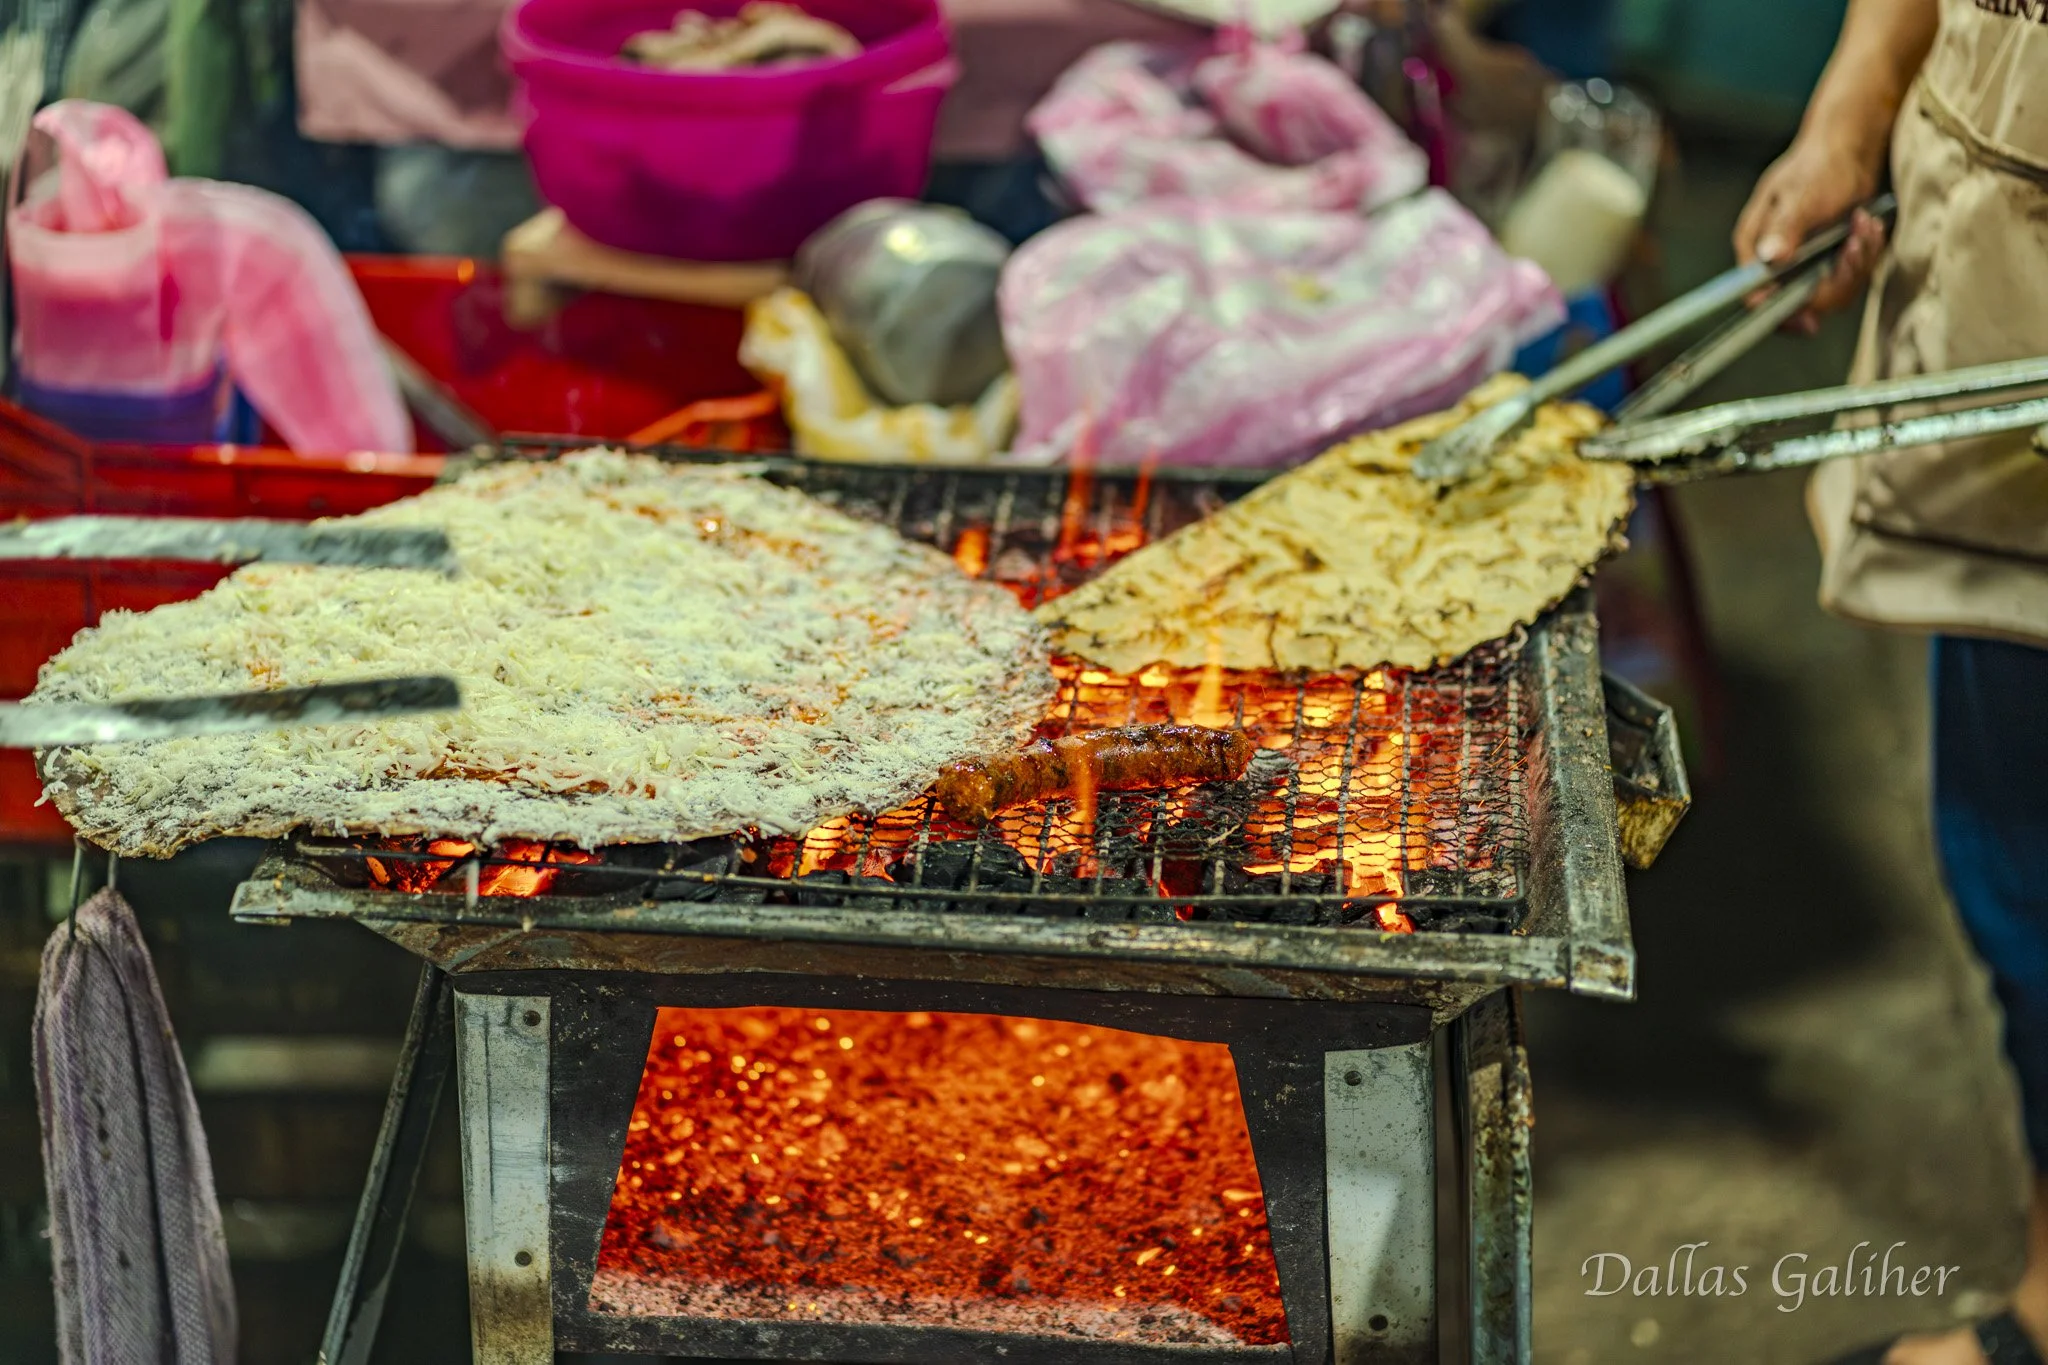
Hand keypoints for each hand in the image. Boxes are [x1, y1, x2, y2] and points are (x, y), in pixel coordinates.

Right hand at [1733, 131, 1887, 332]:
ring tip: (1865, 226)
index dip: (1780, 312)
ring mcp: (1804, 264)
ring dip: (1856, 264)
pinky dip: (1864, 256)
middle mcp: (1776, 262)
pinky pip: (1849, 280)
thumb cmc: (1818, 165)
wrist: (1850, 149)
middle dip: (1836, 279)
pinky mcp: (1829, 262)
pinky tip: (1868, 227)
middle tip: (1854, 245)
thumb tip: (1769, 258)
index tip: (1809, 319)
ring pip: (1831, 293)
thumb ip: (1785, 228)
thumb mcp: (1800, 195)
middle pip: (1800, 302)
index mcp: (1755, 247)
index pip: (1756, 295)